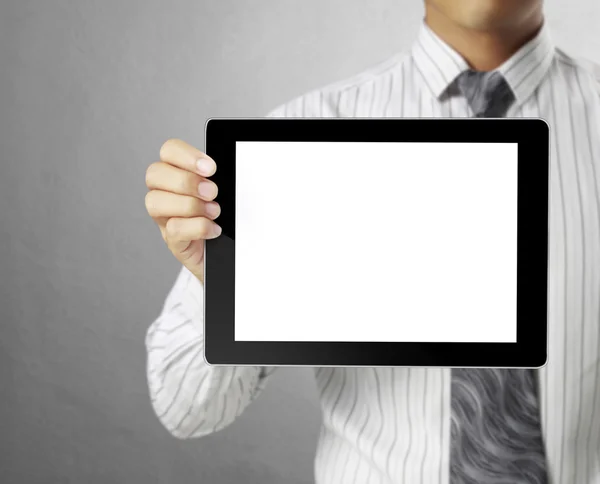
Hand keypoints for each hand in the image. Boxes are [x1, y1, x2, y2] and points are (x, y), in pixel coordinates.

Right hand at [145, 139, 220, 283]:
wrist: (227, 251)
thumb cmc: (224, 217)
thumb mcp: (224, 192)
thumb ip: (219, 179)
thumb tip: (230, 172)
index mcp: (177, 173)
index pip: (168, 151)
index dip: (186, 156)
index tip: (210, 168)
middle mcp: (164, 193)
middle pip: (154, 174)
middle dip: (186, 181)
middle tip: (212, 192)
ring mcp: (164, 218)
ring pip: (155, 202)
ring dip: (189, 205)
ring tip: (214, 211)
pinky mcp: (173, 241)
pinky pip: (173, 229)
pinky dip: (198, 227)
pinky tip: (214, 228)